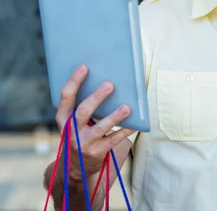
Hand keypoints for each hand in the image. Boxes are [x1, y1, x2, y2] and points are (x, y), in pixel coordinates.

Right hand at [55, 65, 135, 181]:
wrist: (76, 168)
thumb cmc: (80, 133)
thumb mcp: (74, 121)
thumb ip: (84, 105)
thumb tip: (109, 81)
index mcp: (63, 117)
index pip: (65, 96)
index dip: (74, 81)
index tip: (84, 66)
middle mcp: (70, 130)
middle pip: (83, 111)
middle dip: (96, 97)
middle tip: (110, 84)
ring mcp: (83, 142)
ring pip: (99, 127)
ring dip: (114, 116)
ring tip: (127, 107)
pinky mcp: (97, 152)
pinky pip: (113, 140)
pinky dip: (125, 131)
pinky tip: (135, 124)